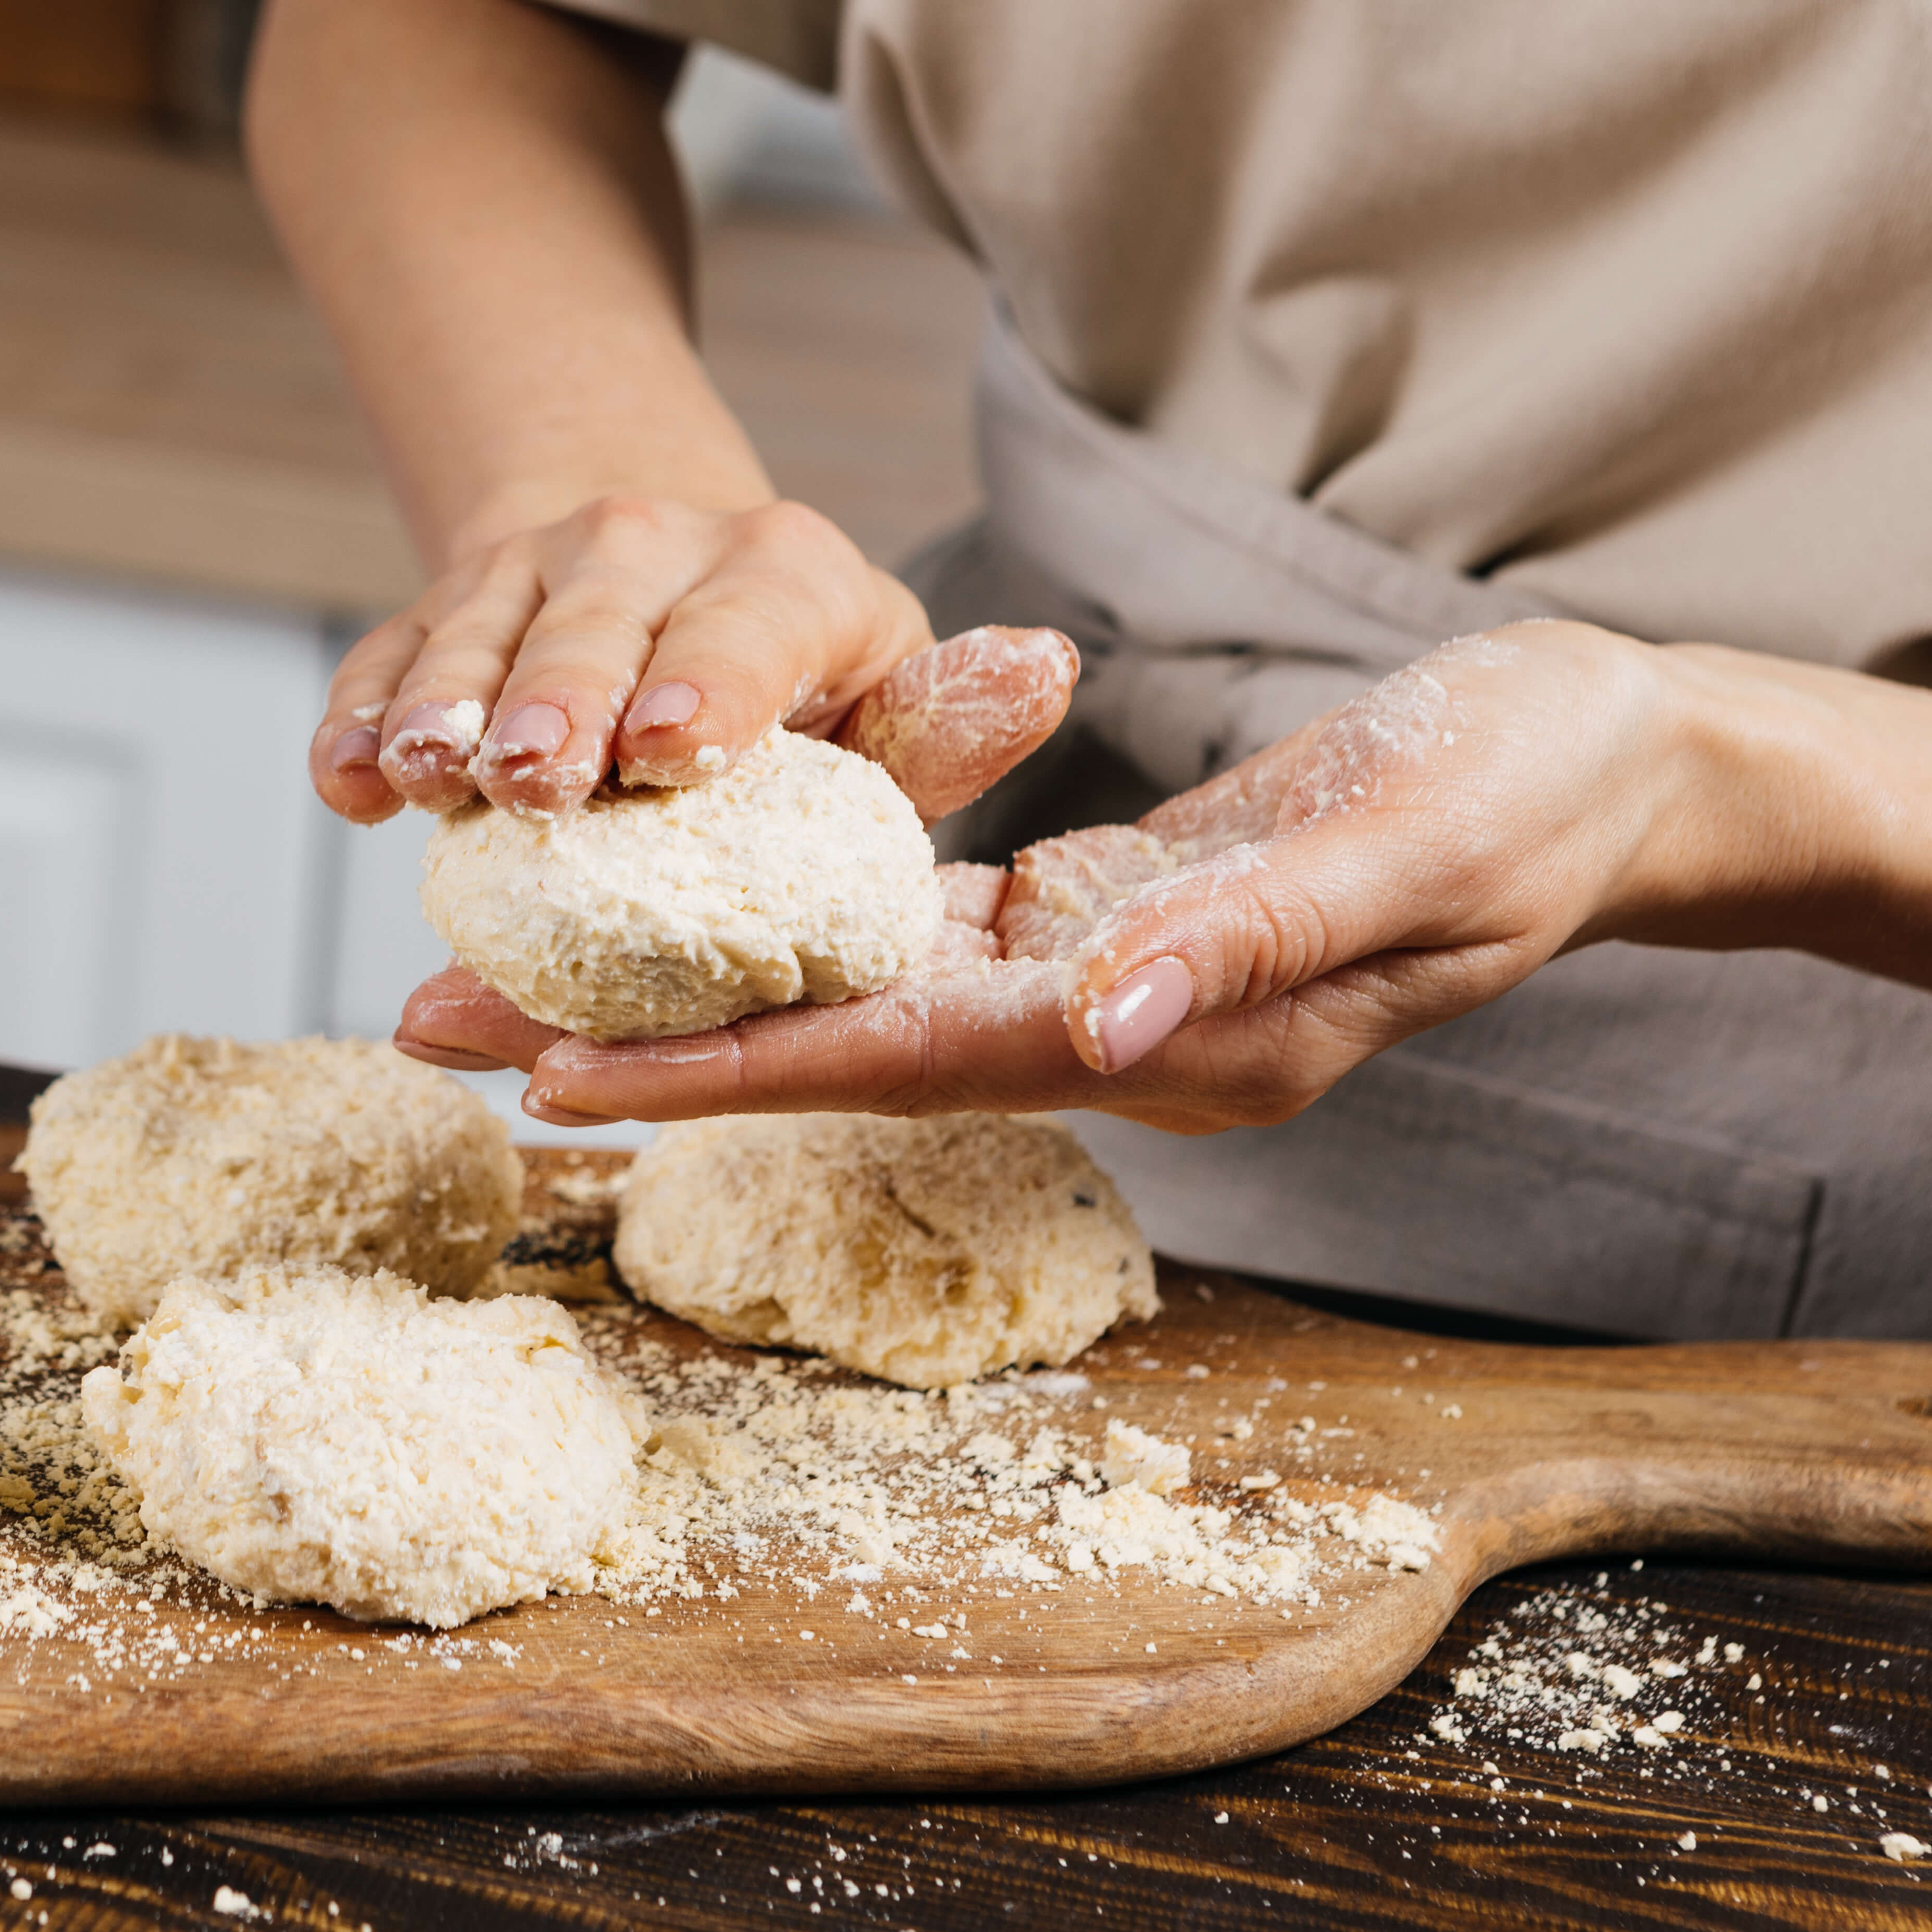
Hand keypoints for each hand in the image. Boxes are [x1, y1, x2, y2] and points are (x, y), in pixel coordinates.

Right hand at [308, 496, 924, 819]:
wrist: (660, 586)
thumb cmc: (795, 690)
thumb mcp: (885, 701)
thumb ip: (945, 720)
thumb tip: (1045, 672)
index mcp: (781, 572)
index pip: (747, 622)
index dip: (710, 683)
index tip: (670, 751)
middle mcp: (648, 548)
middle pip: (595, 622)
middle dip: (561, 698)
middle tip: (536, 777)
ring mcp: (526, 574)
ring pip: (473, 634)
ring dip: (442, 709)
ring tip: (421, 776)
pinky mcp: (436, 612)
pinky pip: (383, 659)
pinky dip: (356, 719)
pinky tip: (346, 785)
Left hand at [406, 620, 1920, 1131]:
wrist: (1595, 760)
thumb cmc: (1524, 793)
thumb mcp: (1411, 849)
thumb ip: (1246, 937)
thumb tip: (1091, 1011)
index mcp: (1161, 1035)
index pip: (900, 1061)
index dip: (727, 1069)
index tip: (555, 1072)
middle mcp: (1094, 1028)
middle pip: (826, 1045)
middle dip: (633, 1040)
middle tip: (436, 1018)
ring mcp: (1080, 979)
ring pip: (837, 991)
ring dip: (671, 984)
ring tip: (496, 963)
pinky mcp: (1081, 913)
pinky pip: (897, 927)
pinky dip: (777, 922)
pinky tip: (668, 903)